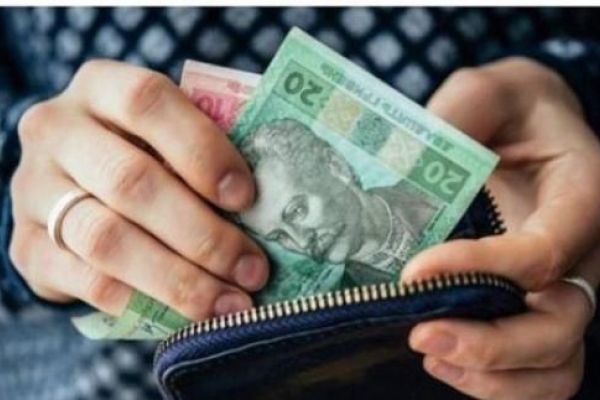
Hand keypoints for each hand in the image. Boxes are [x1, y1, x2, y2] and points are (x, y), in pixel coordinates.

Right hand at [10, 60, 268, 319]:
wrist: (71, 187)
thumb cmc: (142, 154)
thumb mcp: (168, 136)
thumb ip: (209, 148)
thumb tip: (280, 196)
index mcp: (101, 86)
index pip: (148, 101)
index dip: (203, 150)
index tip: (246, 198)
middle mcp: (58, 131)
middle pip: (131, 181)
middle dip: (203, 234)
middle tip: (253, 269)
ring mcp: (33, 190)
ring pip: (107, 239)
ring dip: (179, 279)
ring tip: (230, 302)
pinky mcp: (27, 247)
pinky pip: (86, 280)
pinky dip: (142, 300)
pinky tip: (185, 313)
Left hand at [402, 57, 599, 398]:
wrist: (526, 130)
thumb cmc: (512, 110)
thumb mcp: (491, 92)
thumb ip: (465, 109)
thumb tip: (416, 160)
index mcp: (581, 197)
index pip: (543, 252)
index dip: (482, 270)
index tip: (415, 271)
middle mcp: (582, 253)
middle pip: (561, 325)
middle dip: (492, 345)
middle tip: (421, 334)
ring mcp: (562, 286)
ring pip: (556, 362)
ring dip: (494, 375)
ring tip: (430, 355)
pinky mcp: (534, 304)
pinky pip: (534, 366)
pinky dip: (494, 380)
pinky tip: (444, 362)